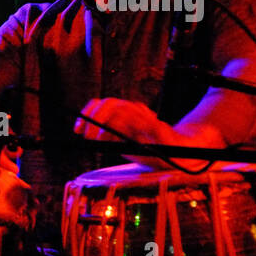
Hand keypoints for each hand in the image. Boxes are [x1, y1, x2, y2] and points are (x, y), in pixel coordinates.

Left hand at [73, 97, 215, 167]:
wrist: (178, 152)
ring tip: (99, 138)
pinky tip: (120, 135)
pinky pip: (142, 121)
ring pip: (124, 108)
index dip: (87, 114)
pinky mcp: (158, 127)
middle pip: (110, 103)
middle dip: (94, 118)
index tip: (77, 129)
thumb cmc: (148, 148)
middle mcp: (135, 111)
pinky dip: (129, 126)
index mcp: (124, 114)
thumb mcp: (123, 144)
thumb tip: (87, 134)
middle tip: (87, 136)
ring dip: (107, 122)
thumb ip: (108, 137)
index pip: (102, 105)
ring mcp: (147, 117)